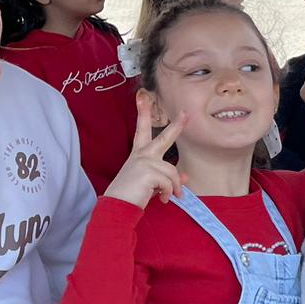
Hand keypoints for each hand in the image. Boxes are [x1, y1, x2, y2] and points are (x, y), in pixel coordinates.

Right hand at [105, 91, 186, 208]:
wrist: (117, 207)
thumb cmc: (132, 195)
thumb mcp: (152, 183)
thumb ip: (168, 177)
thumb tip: (185, 177)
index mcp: (139, 154)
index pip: (141, 130)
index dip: (142, 113)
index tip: (142, 96)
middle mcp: (141, 155)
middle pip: (163, 138)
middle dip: (177, 126)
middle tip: (186, 114)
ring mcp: (144, 161)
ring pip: (173, 171)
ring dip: (174, 187)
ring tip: (168, 196)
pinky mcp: (148, 172)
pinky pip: (170, 182)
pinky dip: (169, 193)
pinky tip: (162, 199)